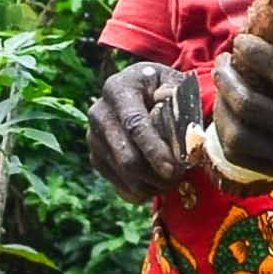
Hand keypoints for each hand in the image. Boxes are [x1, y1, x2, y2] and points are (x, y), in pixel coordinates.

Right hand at [88, 59, 203, 203]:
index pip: (134, 124)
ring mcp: (94, 137)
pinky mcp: (96, 157)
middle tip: (178, 177)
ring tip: (171, 181)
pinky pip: (118, 184)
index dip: (154, 149)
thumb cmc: (163, 88)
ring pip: (123, 174)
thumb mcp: (173, 82)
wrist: (140, 93)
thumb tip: (166, 96)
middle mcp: (99, 112)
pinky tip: (156, 184)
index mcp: (118, 89)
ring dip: (151, 184)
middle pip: (126, 156)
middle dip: (155, 174)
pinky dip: (140, 190)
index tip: (173, 169)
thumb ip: (176, 92)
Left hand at [210, 15, 272, 183]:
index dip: (257, 54)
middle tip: (223, 61)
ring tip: (221, 86)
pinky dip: (226, 134)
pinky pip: (242, 157)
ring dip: (222, 107)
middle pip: (252, 107)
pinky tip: (227, 113)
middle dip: (228, 80)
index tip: (241, 40)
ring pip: (240, 136)